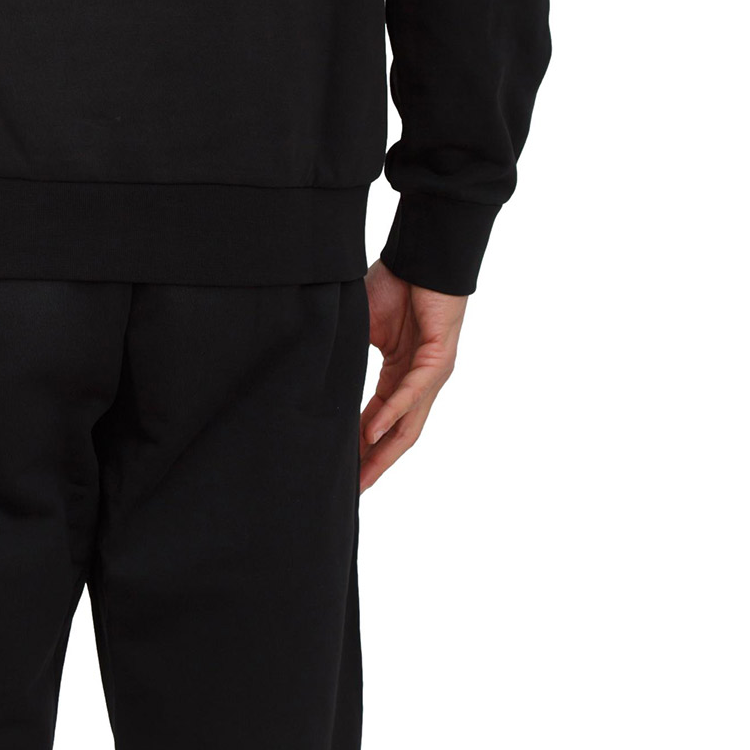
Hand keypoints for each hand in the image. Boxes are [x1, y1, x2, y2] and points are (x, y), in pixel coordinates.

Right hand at [360, 259, 466, 492]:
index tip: (344, 472)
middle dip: (375, 464)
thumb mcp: (361, 325)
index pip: (379, 420)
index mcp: (399, 374)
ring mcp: (431, 374)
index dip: (362, 447)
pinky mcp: (439, 360)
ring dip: (384, 451)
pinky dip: (391, 414)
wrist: (422, 256)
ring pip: (408, 423)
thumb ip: (344, 352)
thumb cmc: (395, 284)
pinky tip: (372, 432)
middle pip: (397, 434)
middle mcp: (418, 381)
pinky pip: (410, 393)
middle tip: (353, 493)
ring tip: (362, 477)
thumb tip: (310, 368)